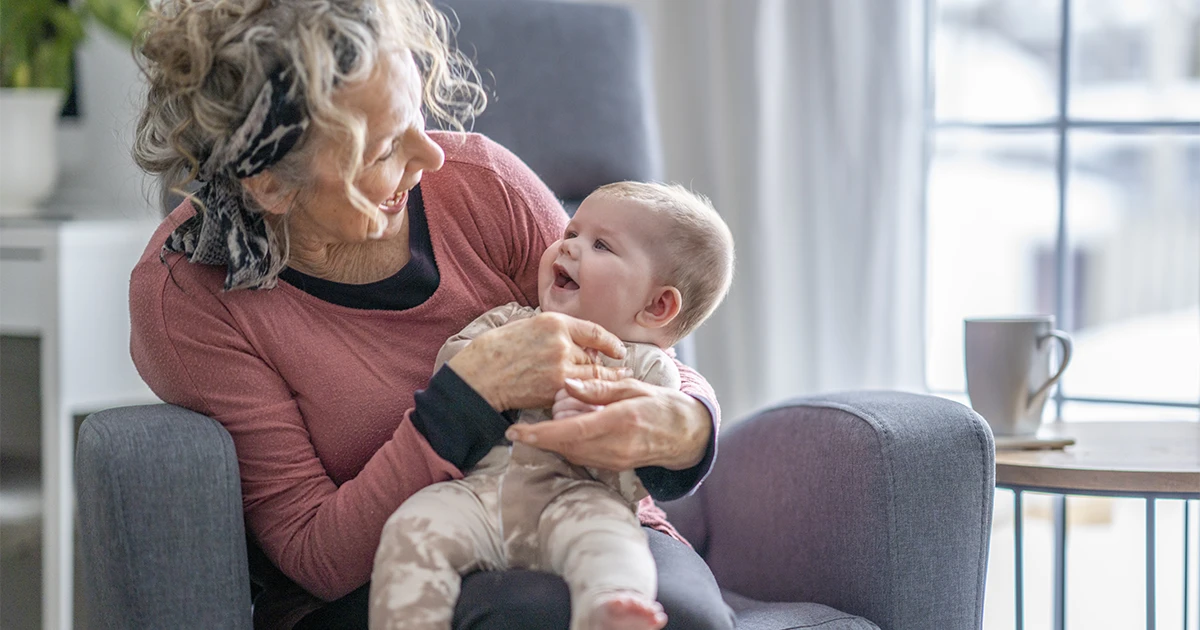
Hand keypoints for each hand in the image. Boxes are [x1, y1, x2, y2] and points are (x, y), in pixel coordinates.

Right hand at [447, 312, 628, 411]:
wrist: (479, 375)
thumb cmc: (498, 349)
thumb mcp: (528, 326)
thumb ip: (556, 332)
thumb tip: (582, 344)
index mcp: (554, 322)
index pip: (594, 331)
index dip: (611, 343)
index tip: (619, 351)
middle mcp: (561, 342)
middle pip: (594, 355)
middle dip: (599, 364)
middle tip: (611, 371)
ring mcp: (560, 367)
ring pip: (592, 374)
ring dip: (598, 380)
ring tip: (609, 385)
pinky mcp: (556, 389)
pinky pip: (580, 391)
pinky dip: (586, 393)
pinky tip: (589, 396)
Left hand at [506, 378, 711, 470]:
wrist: (687, 436)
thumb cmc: (662, 406)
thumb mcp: (634, 388)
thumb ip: (599, 387)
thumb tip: (567, 384)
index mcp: (620, 422)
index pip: (570, 432)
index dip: (539, 434)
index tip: (515, 431)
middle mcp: (615, 447)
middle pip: (564, 446)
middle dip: (544, 431)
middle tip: (548, 407)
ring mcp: (614, 461)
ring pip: (570, 453)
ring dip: (557, 436)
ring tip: (566, 412)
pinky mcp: (613, 466)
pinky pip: (582, 456)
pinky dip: (570, 442)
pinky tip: (575, 425)